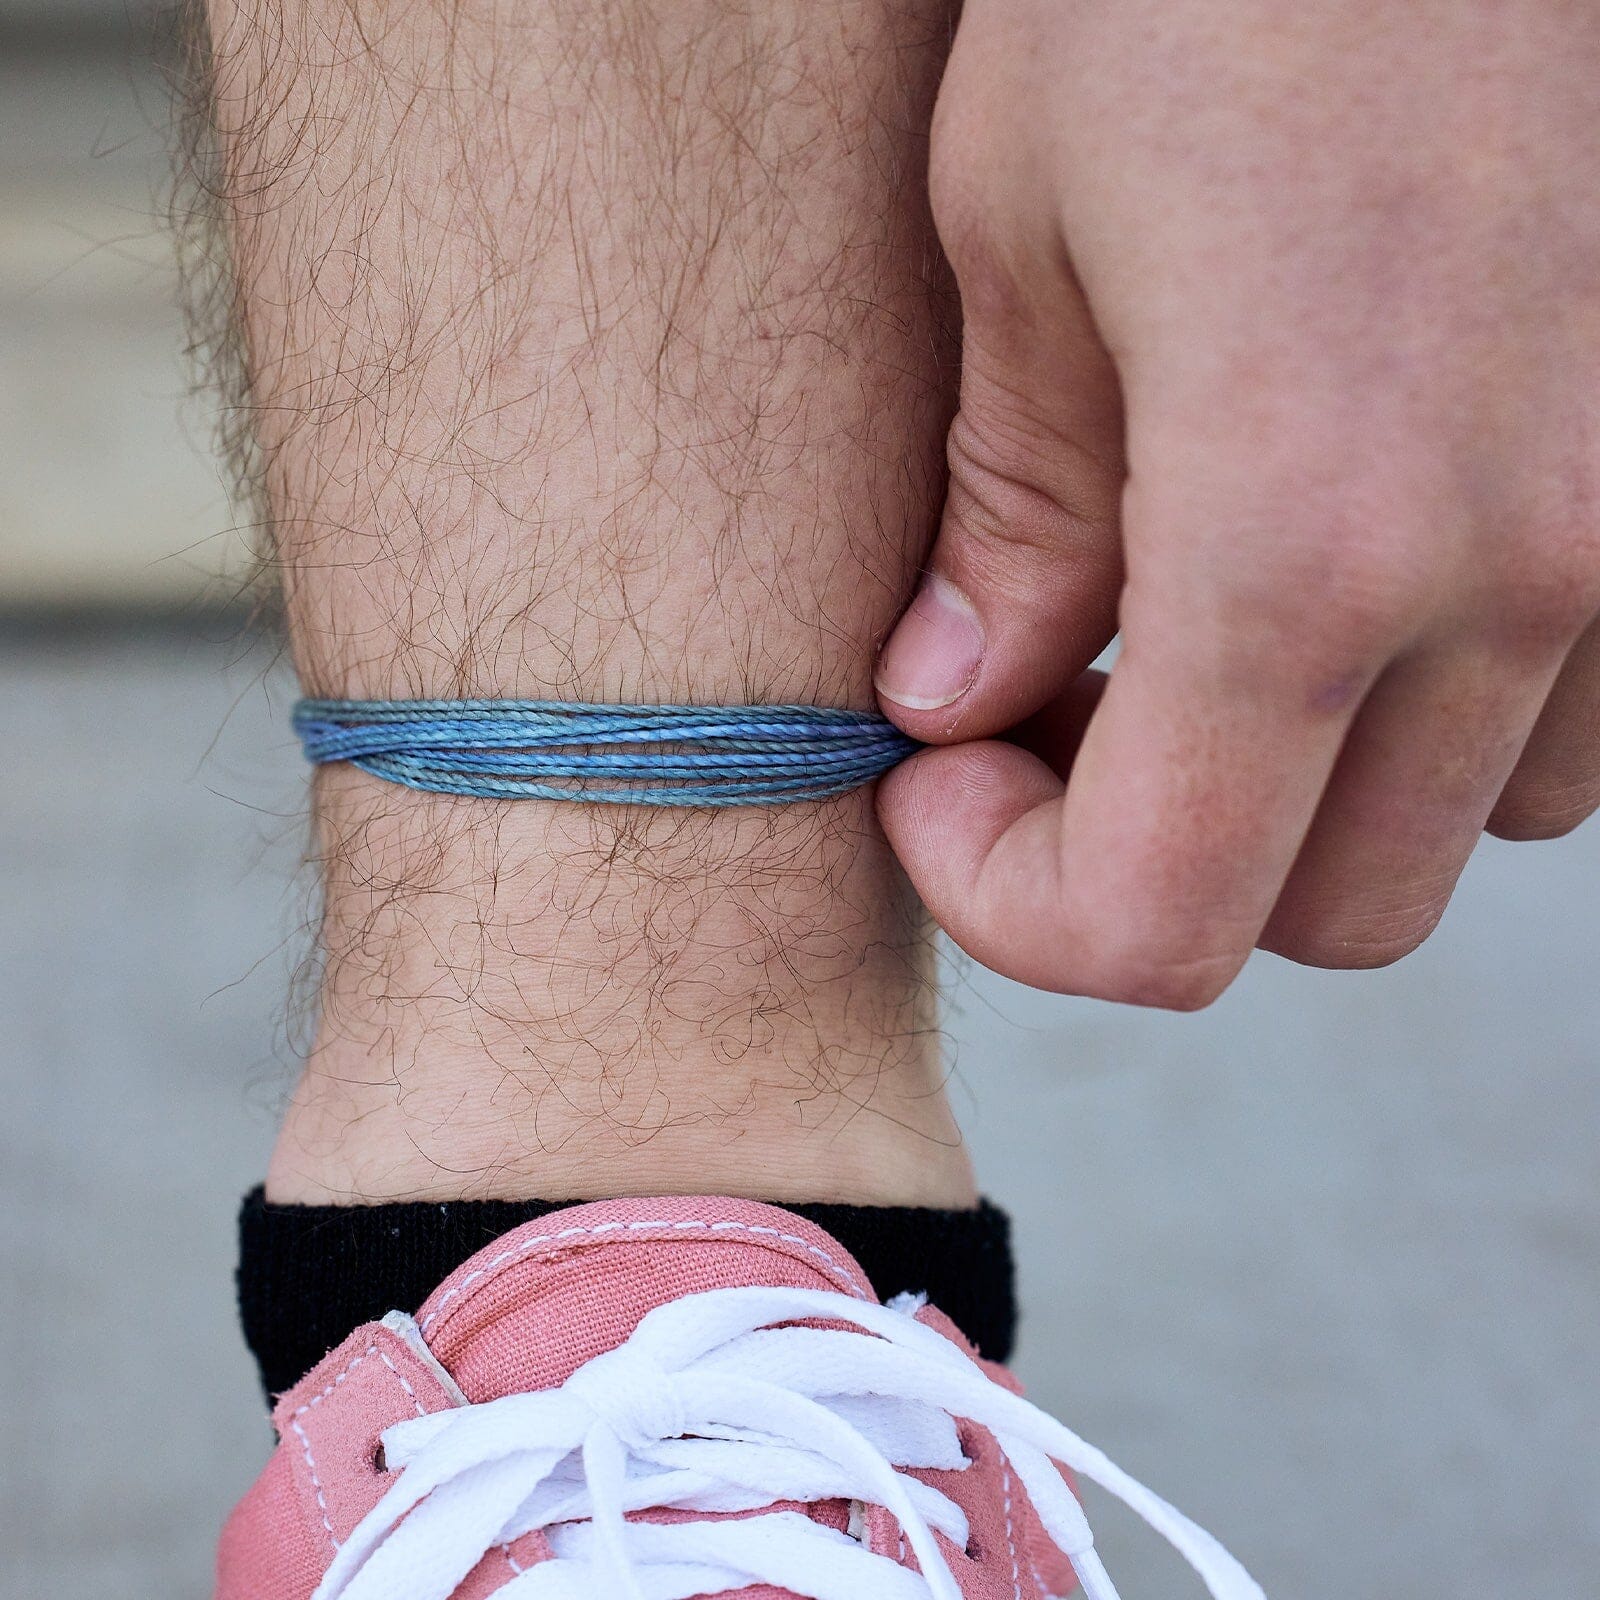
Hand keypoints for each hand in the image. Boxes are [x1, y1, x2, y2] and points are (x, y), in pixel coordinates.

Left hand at [875, 0, 1599, 1005]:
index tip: (936, 791)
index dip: (1011, 905)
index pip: (1157, 924)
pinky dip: (1447, 705)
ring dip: (1315, 788)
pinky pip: (1579, 720)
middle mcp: (1525, 575)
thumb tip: (954, 707)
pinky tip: (1359, 568)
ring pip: (1464, 832)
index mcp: (1305, 541)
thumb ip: (1009, 519)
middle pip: (1322, 915)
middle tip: (1053, 713)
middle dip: (1161, 860)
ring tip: (1202, 628)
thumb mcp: (1022, 228)